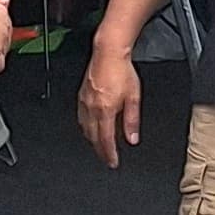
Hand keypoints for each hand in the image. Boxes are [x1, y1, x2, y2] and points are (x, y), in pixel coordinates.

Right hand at [76, 47, 142, 166]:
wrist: (108, 53)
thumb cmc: (121, 70)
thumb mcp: (133, 97)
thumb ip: (132, 120)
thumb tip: (132, 138)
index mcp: (105, 110)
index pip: (106, 140)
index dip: (109, 154)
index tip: (112, 162)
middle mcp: (92, 108)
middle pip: (93, 137)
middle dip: (100, 150)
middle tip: (106, 158)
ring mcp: (84, 102)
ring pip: (85, 128)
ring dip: (92, 140)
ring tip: (99, 146)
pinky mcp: (81, 95)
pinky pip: (81, 117)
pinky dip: (85, 127)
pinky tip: (89, 128)